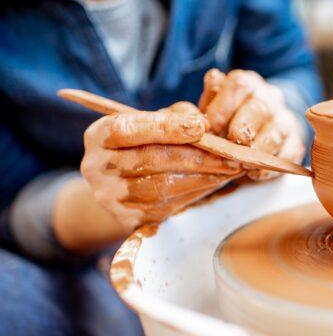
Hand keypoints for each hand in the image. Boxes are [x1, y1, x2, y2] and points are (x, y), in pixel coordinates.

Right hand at [81, 102, 242, 230]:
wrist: (120, 185)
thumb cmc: (143, 143)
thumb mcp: (153, 122)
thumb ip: (175, 116)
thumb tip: (202, 123)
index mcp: (98, 135)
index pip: (129, 129)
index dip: (166, 127)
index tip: (201, 127)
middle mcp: (97, 168)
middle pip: (150, 160)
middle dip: (197, 157)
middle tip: (231, 155)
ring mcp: (111, 198)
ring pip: (163, 187)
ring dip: (204, 178)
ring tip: (231, 169)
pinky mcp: (129, 220)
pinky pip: (169, 207)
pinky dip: (198, 193)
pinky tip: (216, 183)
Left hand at [198, 69, 305, 180]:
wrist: (257, 133)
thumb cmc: (228, 119)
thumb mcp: (213, 106)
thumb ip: (210, 97)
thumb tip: (210, 85)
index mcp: (247, 84)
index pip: (239, 84)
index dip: (222, 107)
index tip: (208, 128)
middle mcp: (269, 98)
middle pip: (260, 106)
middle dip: (242, 127)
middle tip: (228, 145)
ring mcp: (285, 120)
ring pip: (277, 130)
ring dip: (259, 148)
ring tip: (242, 163)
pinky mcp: (295, 144)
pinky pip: (289, 153)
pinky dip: (272, 165)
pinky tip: (256, 173)